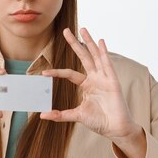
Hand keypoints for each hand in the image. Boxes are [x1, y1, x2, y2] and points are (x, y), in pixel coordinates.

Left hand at [40, 27, 145, 157]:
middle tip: (65, 30)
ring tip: (82, 29)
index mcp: (87, 85)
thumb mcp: (76, 116)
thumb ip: (60, 115)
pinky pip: (107, 64)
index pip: (69, 73)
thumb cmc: (99, 121)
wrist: (115, 128)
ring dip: (89, 42)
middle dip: (75, 43)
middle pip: (83, 56)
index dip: (57, 72)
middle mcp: (95, 78)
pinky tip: (101, 41)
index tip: (43, 73)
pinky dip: (104, 52)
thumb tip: (42, 115)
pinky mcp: (113, 81)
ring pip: (95, 56)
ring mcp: (104, 78)